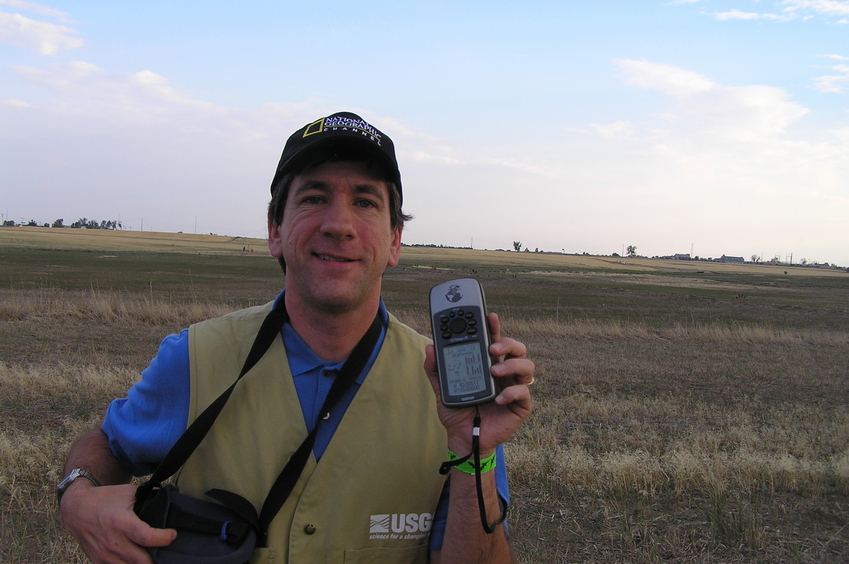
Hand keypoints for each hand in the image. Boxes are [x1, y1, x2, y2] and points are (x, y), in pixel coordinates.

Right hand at [59, 481, 175, 563]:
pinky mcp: (98, 562)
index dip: (164, 538)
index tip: (172, 534)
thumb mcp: (128, 492)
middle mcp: (113, 542)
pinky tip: (138, 558)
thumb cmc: (104, 499)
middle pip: (142, 561)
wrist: (76, 509)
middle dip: (158, 559)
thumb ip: (149, 496)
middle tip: (166, 551)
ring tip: (153, 555)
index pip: (147, 537)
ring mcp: (104, 555)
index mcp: (121, 523)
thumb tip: (168, 498)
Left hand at [424, 312, 533, 455]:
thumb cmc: (457, 412)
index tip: (489, 316)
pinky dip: (512, 393)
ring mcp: (514, 388)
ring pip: (526, 366)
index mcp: (488, 365)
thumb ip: (435, 369)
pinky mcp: (520, 406)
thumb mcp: (442, 388)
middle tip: (493, 348)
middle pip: (517, 349)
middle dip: (508, 343)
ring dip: (512, 366)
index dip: (494, 328)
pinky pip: (524, 393)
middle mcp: (504, 373)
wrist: (463, 438)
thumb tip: (430, 348)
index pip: (495, 341)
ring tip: (494, 372)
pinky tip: (498, 399)